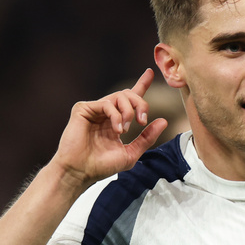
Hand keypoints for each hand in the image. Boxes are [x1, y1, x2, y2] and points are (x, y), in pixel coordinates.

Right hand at [52, 69, 168, 187]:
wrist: (81, 172)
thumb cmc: (102, 166)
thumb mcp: (131, 153)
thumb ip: (147, 138)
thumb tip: (163, 121)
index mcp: (116, 122)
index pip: (130, 100)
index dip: (141, 85)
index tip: (150, 72)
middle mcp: (105, 113)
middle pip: (128, 94)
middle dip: (140, 104)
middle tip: (142, 121)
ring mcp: (94, 110)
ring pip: (119, 96)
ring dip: (128, 111)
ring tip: (126, 129)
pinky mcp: (83, 109)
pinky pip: (106, 103)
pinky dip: (116, 115)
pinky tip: (116, 129)